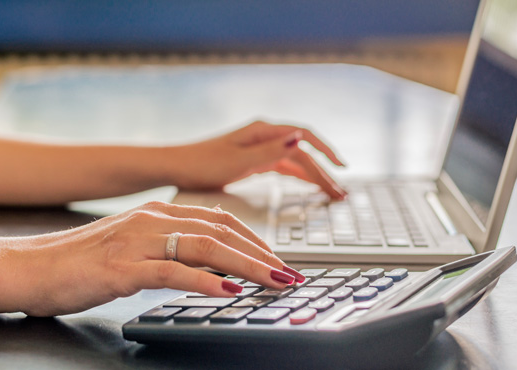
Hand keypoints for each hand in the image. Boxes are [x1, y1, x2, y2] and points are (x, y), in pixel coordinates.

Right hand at [11, 201, 304, 316]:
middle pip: (221, 231)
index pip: (219, 219)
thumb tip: (209, 269)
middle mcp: (151, 219)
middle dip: (262, 254)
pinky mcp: (122, 268)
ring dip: (247, 266)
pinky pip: (172, 272)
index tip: (278, 261)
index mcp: (155, 212)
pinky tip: (228, 293)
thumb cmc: (78, 263)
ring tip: (274, 282)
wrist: (28, 267)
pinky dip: (205, 282)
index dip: (255, 240)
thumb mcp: (131, 249)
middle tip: (290, 276)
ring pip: (205, 247)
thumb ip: (167, 250)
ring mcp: (137, 241)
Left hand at [170, 120, 346, 198]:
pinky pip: (283, 167)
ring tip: (332, 193)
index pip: (304, 139)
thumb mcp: (238, 161)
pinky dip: (298, 176)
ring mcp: (259, 148)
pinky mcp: (253, 161)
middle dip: (324, 172)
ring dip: (314, 175)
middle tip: (340, 194)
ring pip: (295, 161)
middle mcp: (264, 136)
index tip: (341, 169)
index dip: (325, 153)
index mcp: (262, 131)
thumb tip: (300, 137)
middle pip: (303, 152)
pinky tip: (309, 185)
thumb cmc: (202, 164)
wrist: (175, 167)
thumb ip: (270, 151)